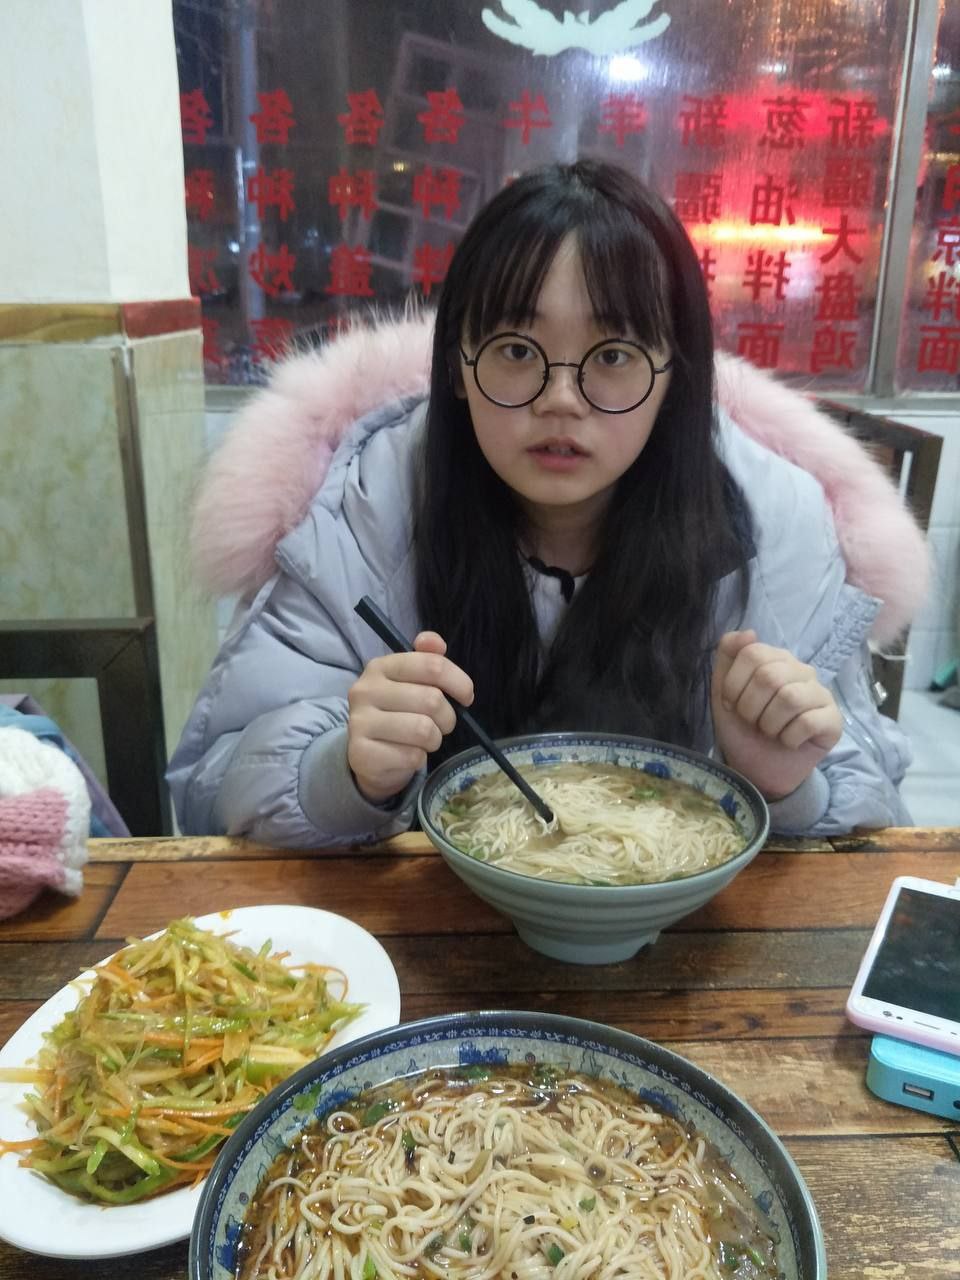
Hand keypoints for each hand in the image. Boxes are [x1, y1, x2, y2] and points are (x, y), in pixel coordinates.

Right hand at [347, 632, 473, 803]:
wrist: (367, 754)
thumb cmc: (398, 713)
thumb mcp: (411, 682)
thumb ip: (427, 659)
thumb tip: (435, 642)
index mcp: (380, 666)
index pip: (432, 665)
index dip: (459, 682)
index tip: (466, 697)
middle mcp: (365, 690)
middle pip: (432, 700)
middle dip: (447, 718)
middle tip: (441, 724)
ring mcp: (360, 722)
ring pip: (423, 730)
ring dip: (434, 740)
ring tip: (425, 740)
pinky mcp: (361, 754)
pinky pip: (411, 757)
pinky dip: (418, 759)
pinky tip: (407, 754)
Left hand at [710, 630, 842, 800]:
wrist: (757, 769)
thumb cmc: (742, 728)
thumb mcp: (723, 691)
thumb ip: (728, 655)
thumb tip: (749, 632)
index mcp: (776, 659)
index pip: (752, 653)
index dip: (734, 684)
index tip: (731, 704)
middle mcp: (802, 671)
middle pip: (769, 676)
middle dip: (750, 707)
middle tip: (752, 722)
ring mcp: (821, 694)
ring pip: (789, 698)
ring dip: (769, 724)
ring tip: (770, 732)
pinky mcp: (834, 721)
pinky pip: (808, 722)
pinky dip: (789, 738)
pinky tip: (789, 742)